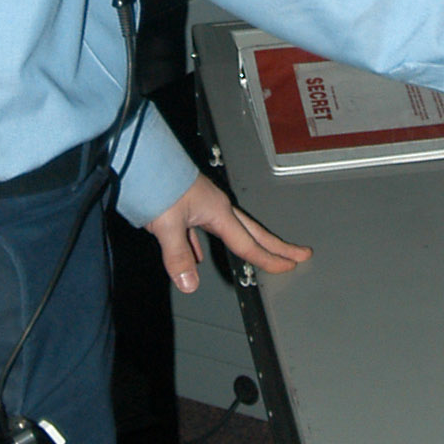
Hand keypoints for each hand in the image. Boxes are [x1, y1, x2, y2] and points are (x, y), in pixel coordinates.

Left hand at [146, 172, 311, 293]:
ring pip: (233, 231)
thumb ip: (179, 256)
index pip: (248, 243)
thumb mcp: (168, 224)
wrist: (145, 159)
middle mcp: (217, 207)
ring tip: (260, 255)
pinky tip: (198, 256)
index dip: (268, 258)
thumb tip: (190, 284)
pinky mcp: (189, 208)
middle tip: (299, 254)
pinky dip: (206, 245)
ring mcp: (204, 206)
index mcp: (218, 211)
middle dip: (277, 246)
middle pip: (253, 233)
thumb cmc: (159, 184)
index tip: (289, 265)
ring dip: (248, 244)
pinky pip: (205, 231)